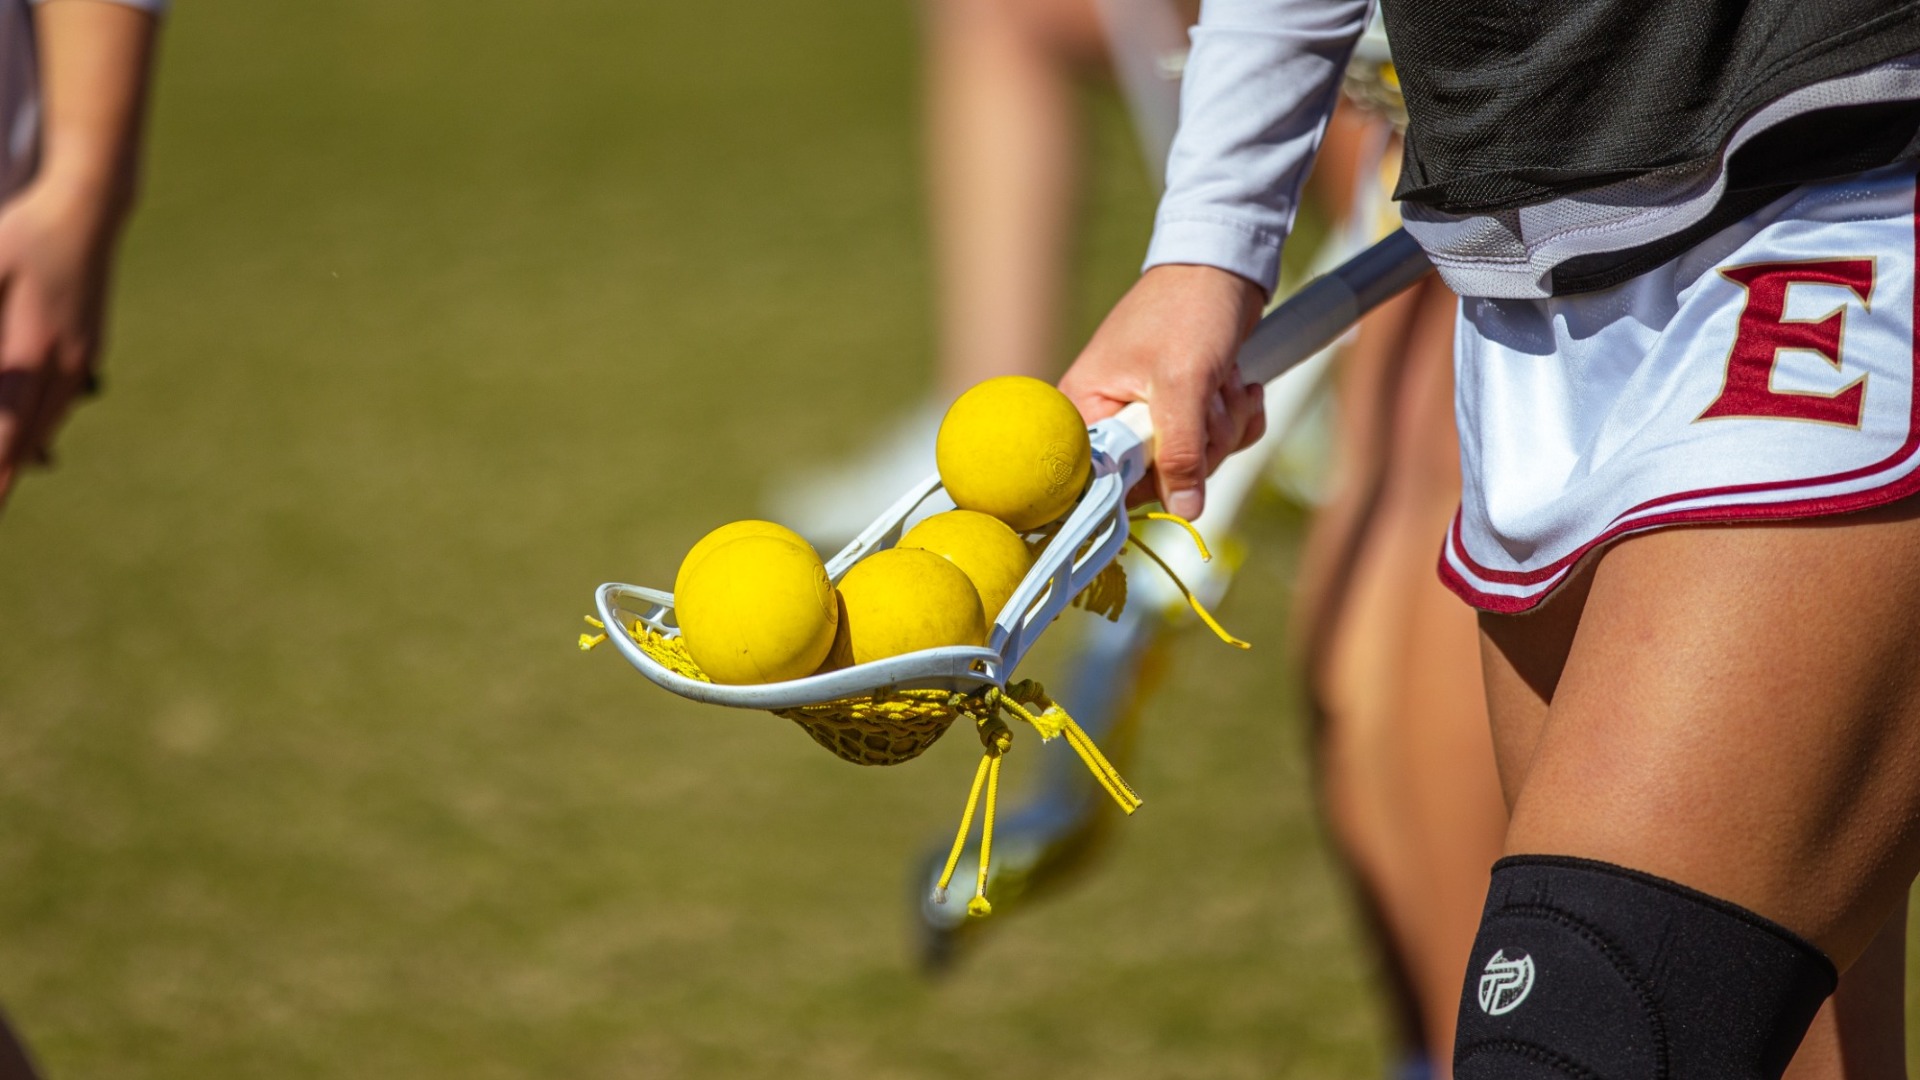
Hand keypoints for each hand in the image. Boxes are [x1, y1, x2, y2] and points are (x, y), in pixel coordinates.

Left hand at [0, 176, 119, 508]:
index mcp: (35, 344)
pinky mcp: (88, 349)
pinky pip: (61, 402)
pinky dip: (41, 429)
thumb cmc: (24, 231)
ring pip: (49, 421)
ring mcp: (82, 356)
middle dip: (7, 474)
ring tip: (5, 487)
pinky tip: (29, 443)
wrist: (89, 209)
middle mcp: (65, 360)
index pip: (9, 420)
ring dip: (25, 456)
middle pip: (32, 433)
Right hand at [1059, 263, 1266, 518]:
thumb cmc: (1188, 311)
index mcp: (1087, 409)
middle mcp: (1113, 417)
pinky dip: (1236, 417)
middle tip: (1209, 398)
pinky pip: (1217, 444)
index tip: (1176, 459)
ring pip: (1196, 462)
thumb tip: (1185, 512)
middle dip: (1202, 442)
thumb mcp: (1184, 383)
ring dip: (1224, 424)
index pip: (1103, 480)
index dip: (1144, 481)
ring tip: (1224, 379)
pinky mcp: (1186, 410)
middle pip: (1159, 477)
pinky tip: (1238, 383)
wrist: (1224, 265)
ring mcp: (1152, 415)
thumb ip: (1180, 452)